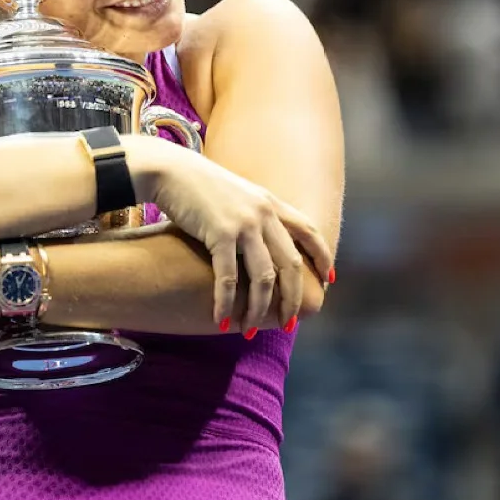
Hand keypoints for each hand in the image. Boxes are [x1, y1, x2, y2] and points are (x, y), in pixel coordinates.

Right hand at [138, 139, 332, 331]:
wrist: (170, 170)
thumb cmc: (197, 185)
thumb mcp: (237, 194)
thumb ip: (254, 213)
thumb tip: (262, 240)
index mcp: (270, 202)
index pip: (309, 231)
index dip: (322, 256)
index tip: (329, 279)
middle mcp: (264, 213)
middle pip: (291, 264)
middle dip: (292, 299)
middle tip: (288, 324)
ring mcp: (244, 223)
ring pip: (263, 277)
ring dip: (258, 309)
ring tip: (249, 329)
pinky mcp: (220, 233)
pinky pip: (228, 278)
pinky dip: (226, 303)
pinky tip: (221, 319)